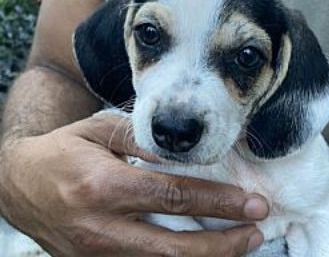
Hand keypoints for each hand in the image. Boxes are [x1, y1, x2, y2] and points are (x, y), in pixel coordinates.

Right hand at [0, 113, 267, 256]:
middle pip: (173, 247)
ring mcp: (96, 255)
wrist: (19, 183)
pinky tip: (204, 255)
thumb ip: (142, 143)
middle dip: (223, 243)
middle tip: (257, 229)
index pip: (173, 197)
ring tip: (242, 246)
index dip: (216, 201)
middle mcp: (101, 228)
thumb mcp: (99, 131)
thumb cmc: (62, 151)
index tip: (250, 202)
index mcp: (103, 187)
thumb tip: (184, 153)